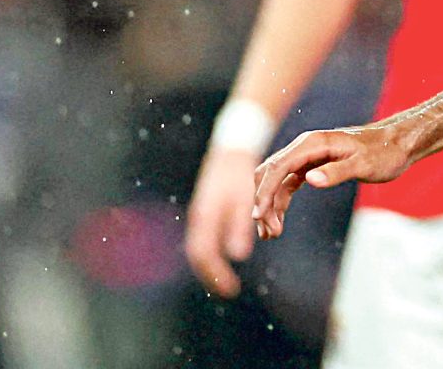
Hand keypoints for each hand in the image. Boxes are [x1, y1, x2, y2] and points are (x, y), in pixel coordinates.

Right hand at [184, 148, 261, 296]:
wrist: (232, 152)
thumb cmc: (241, 175)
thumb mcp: (244, 200)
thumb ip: (240, 226)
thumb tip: (238, 256)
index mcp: (205, 218)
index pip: (204, 255)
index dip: (216, 274)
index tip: (231, 290)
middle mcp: (198, 219)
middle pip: (198, 256)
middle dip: (211, 275)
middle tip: (228, 290)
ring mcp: (200, 216)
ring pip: (199, 249)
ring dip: (210, 267)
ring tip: (226, 280)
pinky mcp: (205, 212)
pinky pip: (204, 239)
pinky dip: (212, 254)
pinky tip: (225, 258)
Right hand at [251, 124, 410, 239]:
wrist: (397, 144)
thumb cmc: (383, 153)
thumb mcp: (363, 164)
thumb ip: (337, 172)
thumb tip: (309, 180)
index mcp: (313, 143)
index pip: (278, 167)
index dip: (265, 191)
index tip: (259, 215)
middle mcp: (305, 147)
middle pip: (270, 174)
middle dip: (264, 202)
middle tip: (268, 232)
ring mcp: (307, 157)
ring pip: (276, 181)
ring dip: (270, 206)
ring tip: (271, 234)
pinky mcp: (312, 166)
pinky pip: (287, 184)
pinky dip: (280, 202)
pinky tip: (278, 221)